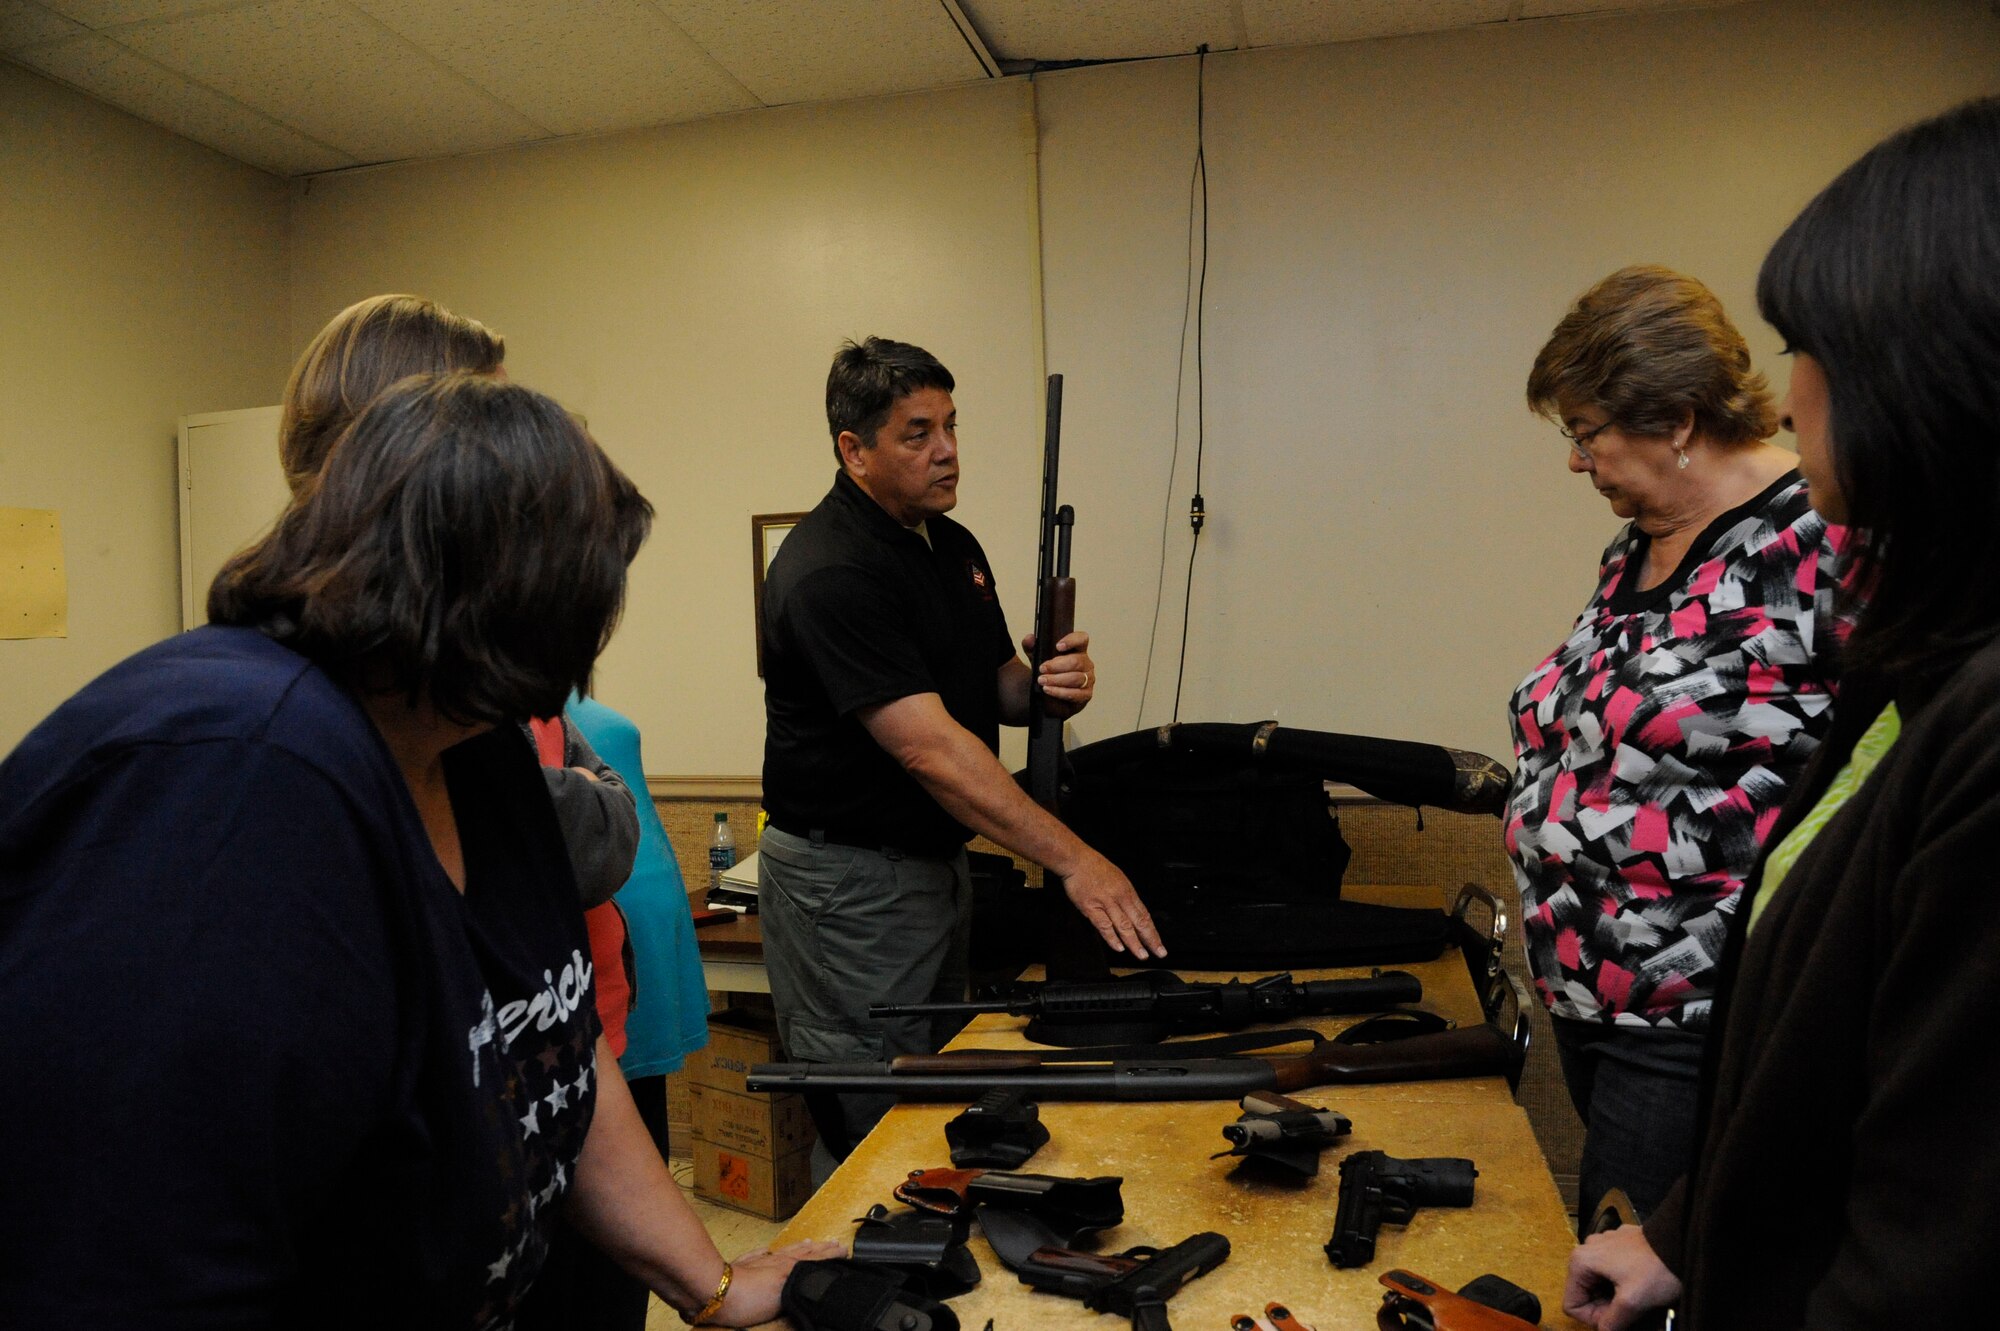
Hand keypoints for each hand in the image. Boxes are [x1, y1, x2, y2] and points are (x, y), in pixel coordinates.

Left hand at [713, 1238, 845, 1326]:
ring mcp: (760, 1261)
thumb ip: (800, 1279)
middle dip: (820, 1248)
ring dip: (801, 1247)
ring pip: (786, 1251)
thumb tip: (817, 1266)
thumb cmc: (748, 1297)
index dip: (830, 1253)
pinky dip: (771, 1251)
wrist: (715, 1290)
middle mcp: (777, 1260)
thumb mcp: (783, 1291)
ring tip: (811, 1242)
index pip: (815, 1257)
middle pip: (803, 1251)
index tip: (843, 1248)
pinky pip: (761, 1253)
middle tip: (834, 1243)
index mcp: (788, 1266)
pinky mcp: (744, 1265)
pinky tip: (769, 1249)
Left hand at [1021, 630, 1094, 717]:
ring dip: (1057, 680)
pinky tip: (1048, 690)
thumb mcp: (1038, 657)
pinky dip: (1061, 692)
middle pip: (1076, 661)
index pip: (1082, 639)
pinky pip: (1076, 693)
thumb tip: (1029, 639)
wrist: (1050, 694)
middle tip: (1042, 669)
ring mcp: (1089, 679)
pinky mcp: (1087, 694)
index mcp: (1078, 649)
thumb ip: (1031, 647)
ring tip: (1042, 680)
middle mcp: (1086, 663)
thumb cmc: (1048, 672)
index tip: (1058, 646)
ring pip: (1076, 678)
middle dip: (1057, 666)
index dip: (1072, 641)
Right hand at [1058, 850, 1164, 958]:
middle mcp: (1120, 898)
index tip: (1159, 944)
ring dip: (1134, 942)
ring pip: (1124, 926)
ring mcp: (1106, 903)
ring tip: (1142, 955)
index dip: (1153, 931)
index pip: (1144, 915)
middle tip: (1159, 953)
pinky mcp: (1091, 907)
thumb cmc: (1095, 868)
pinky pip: (1103, 925)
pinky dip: (1112, 937)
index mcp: (1128, 891)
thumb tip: (1133, 913)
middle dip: (1150, 939)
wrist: (1077, 860)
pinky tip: (1119, 947)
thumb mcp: (1118, 878)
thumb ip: (1125, 897)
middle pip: (1139, 922)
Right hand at [1563, 1227, 1680, 1329]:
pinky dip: (1623, 1281)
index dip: (1594, 1318)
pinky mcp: (1619, 1242)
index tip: (1620, 1318)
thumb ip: (1612, 1323)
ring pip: (1599, 1283)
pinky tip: (1641, 1281)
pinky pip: (1611, 1270)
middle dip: (1606, 1308)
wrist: (1683, 1241)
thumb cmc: (1655, 1270)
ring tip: (1639, 1297)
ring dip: (1615, 1296)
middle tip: (1632, 1311)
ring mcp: (1603, 1243)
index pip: (1573, 1305)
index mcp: (1581, 1261)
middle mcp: (1586, 1249)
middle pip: (1586, 1293)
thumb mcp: (1632, 1303)